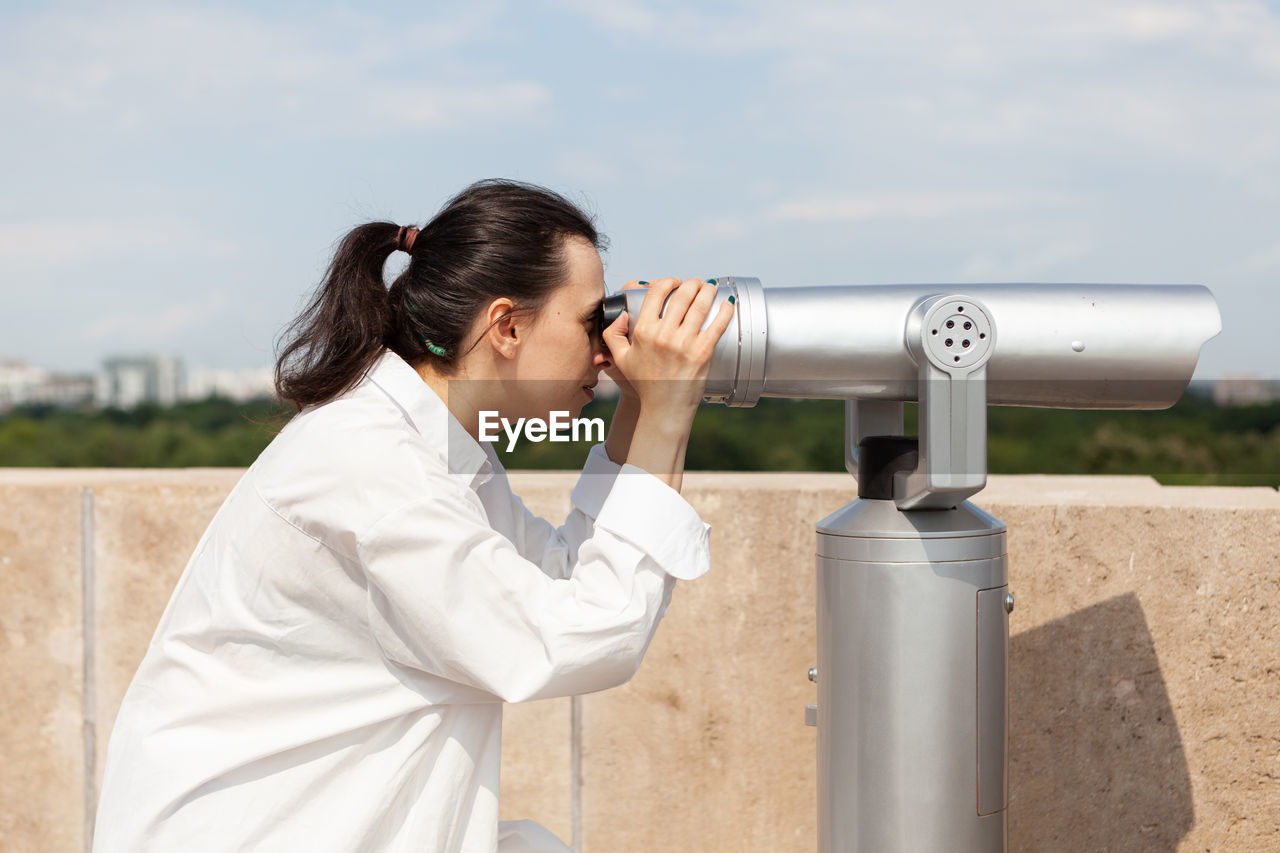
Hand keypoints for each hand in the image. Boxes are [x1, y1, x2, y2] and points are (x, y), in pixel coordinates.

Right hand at [601, 277, 734, 423]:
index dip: (667, 281)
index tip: (674, 282)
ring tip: (711, 288)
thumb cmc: (644, 384)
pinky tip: (728, 303)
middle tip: (697, 283)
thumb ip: (613, 335)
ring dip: (708, 291)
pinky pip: (717, 325)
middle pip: (682, 295)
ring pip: (700, 306)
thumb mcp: (620, 359)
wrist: (664, 408)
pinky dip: (724, 311)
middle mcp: (664, 335)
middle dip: (692, 283)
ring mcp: (684, 344)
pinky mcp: (703, 353)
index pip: (656, 293)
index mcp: (644, 332)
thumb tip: (621, 314)